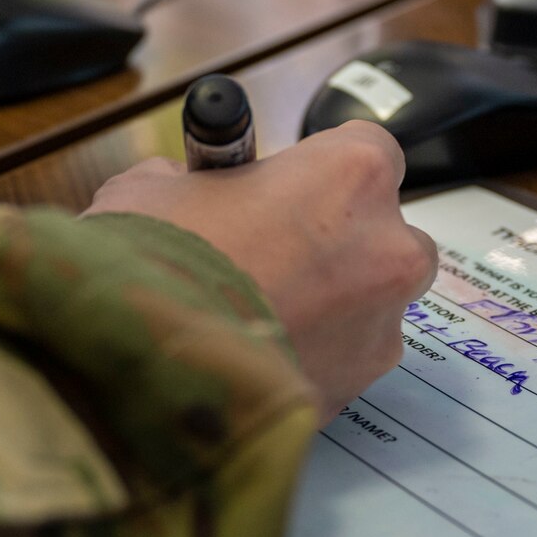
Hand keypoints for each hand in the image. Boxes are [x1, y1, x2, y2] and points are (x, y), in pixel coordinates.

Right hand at [86, 122, 439, 414]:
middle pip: (389, 233)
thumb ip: (191, 178)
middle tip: (274, 255)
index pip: (370, 149)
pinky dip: (311, 359)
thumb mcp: (151, 187)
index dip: (321, 169)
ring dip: (331, 306)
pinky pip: (343, 363)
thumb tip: (188, 186)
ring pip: (372, 305)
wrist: (147, 366)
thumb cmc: (157, 261)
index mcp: (350, 175)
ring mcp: (380, 324)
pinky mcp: (358, 387)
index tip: (285, 187)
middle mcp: (386, 246)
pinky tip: (254, 358)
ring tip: (258, 315)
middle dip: (342, 242)